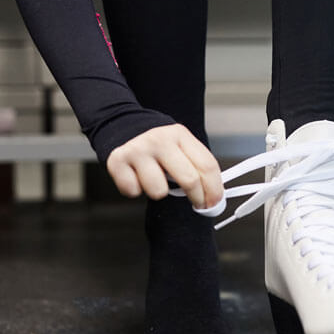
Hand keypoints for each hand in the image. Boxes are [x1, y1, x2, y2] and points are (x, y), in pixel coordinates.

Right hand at [105, 124, 222, 209]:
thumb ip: (197, 166)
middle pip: (189, 180)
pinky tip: (137, 177)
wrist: (125, 128)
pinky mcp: (117, 162)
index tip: (215, 203)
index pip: (207, 166)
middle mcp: (159, 140)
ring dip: (159, 191)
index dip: (215, 189)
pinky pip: (133, 192)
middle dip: (197, 198)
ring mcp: (137, 150)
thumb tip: (214, 197)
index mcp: (179, 134)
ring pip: (159, 192)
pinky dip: (135, 189)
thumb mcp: (181, 146)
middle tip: (198, 204)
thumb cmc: (158, 145)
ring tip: (155, 179)